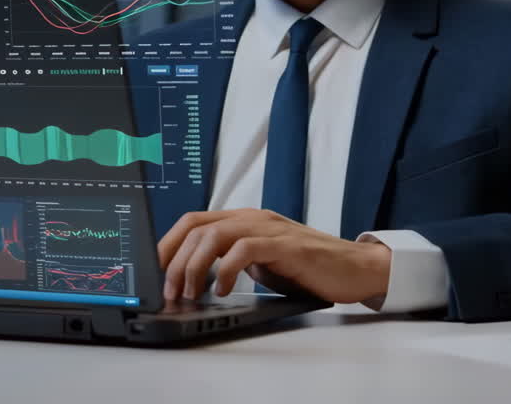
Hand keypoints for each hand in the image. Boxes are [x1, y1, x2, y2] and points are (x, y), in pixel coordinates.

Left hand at [157, 208, 391, 302]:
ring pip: (215, 235)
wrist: (355, 268)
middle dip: (175, 259)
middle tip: (170, 289)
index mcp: (244, 219)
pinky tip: (223, 289)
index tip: (154, 270)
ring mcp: (269, 229)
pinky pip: (244, 250)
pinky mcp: (285, 245)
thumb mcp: (262, 262)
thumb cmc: (308, 268)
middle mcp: (253, 218)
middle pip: (197, 226)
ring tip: (190, 291)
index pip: (193, 221)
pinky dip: (226, 269)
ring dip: (194, 265)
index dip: (168, 243)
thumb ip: (234, 260)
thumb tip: (197, 279)